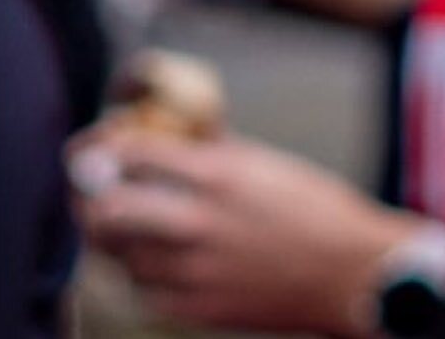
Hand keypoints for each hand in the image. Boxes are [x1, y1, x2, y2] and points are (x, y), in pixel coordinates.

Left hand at [74, 127, 419, 335]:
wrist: (355, 274)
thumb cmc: (318, 211)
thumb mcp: (264, 161)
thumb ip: (211, 149)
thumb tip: (169, 135)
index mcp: (217, 175)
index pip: (130, 153)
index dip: (103, 146)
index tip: (98, 147)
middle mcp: (199, 222)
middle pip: (106, 208)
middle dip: (89, 196)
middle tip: (90, 190)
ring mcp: (197, 271)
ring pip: (118, 254)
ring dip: (112, 237)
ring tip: (121, 226)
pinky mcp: (201, 309)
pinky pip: (142, 291)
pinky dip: (138, 274)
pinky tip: (151, 262)